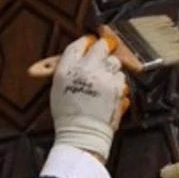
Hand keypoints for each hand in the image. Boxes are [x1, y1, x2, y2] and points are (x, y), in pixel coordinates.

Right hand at [50, 36, 127, 160]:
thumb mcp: (58, 90)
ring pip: (114, 62)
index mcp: (67, 69)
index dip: (85, 42)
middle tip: (102, 54)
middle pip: (101, 46)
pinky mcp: (118, 87)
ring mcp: (105, 77)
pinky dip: (117, 82)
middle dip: (103, 48)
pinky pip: (121, 77)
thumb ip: (67, 70)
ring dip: (111, 68)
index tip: (89, 43)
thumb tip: (77, 57)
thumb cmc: (68, 116)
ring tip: (104, 80)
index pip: (78, 45)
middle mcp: (87, 69)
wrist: (82, 135)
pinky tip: (110, 91)